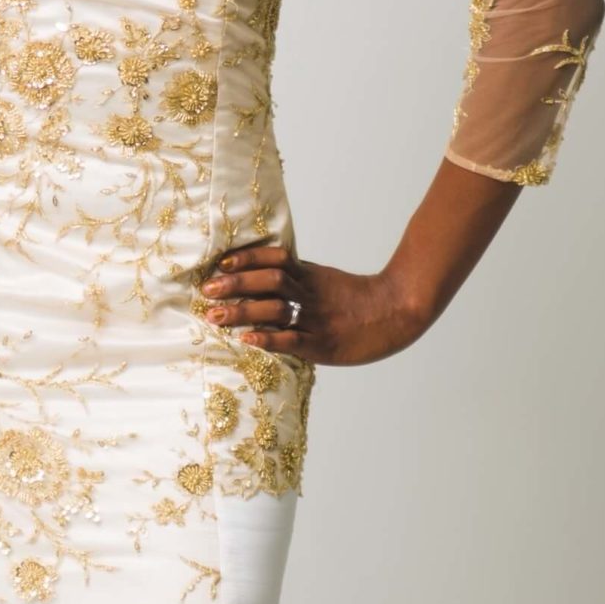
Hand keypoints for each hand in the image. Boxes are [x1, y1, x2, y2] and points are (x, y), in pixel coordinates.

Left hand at [199, 243, 423, 366]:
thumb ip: (296, 278)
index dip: (246, 259)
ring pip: (275, 309)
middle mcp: (310, 294)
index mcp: (310, 275)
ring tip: (215, 316)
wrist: (397, 313)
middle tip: (207, 290)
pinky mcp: (323, 345)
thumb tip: (259, 274)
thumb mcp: (325, 280)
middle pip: (269, 281)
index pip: (274, 258)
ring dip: (242, 311)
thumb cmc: (357, 300)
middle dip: (235, 285)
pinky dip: (268, 339)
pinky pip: (292, 340)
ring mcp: (317, 319)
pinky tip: (246, 340)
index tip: (221, 264)